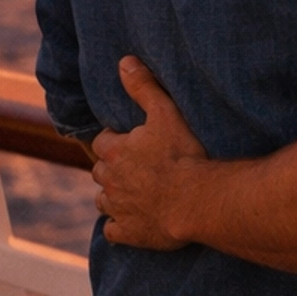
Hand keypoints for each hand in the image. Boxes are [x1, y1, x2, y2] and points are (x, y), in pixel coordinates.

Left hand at [92, 57, 208, 249]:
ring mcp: (118, 208)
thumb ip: (144, 87)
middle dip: (111, 168)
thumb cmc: (183, 154)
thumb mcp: (166, 112)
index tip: (128, 139)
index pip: (103, 142)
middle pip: (100, 172)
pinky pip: (113, 231)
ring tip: (130, 192)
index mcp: (116, 152)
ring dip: (112, 195)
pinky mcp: (129, 233)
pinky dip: (118, 226)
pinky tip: (129, 222)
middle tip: (132, 165)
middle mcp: (110, 181)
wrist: (196, 200)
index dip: (114, 140)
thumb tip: (124, 62)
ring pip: (103, 201)